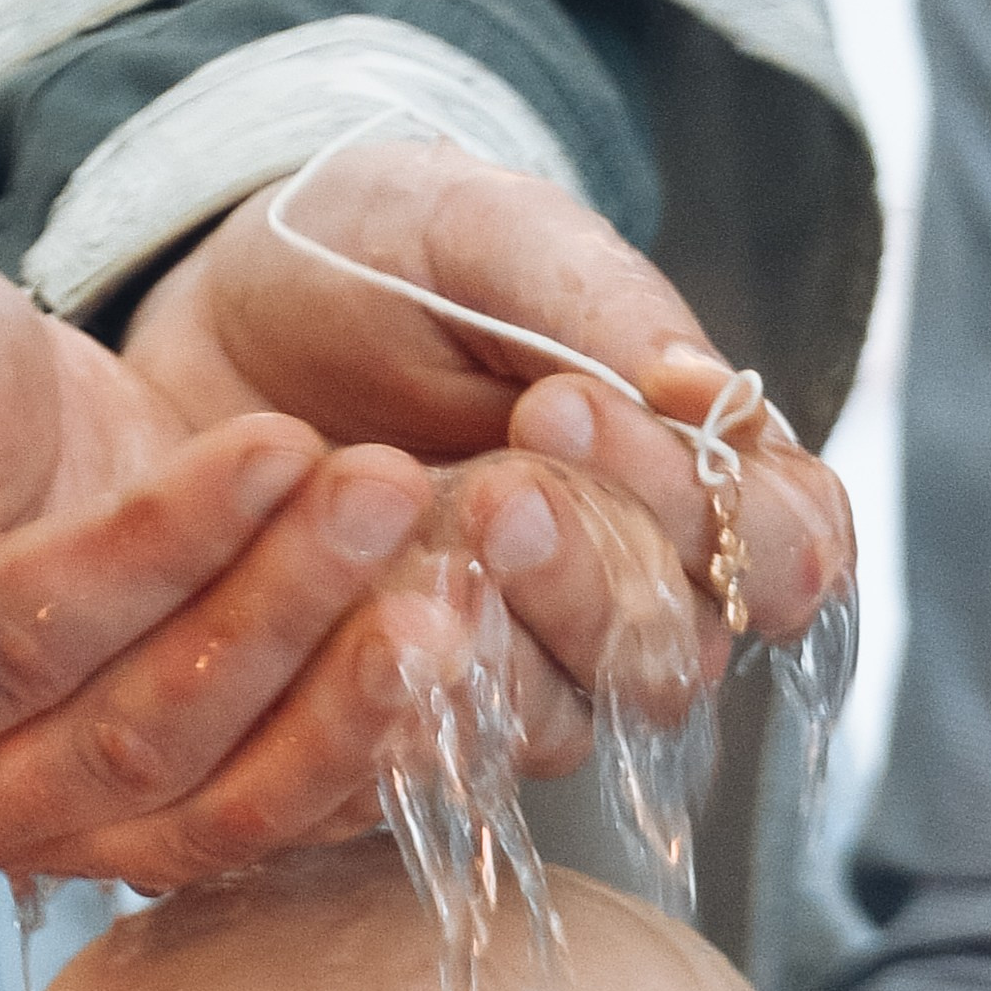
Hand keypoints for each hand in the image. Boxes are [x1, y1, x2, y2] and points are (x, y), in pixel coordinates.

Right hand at [0, 220, 476, 874]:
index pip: (43, 666)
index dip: (165, 563)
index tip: (276, 445)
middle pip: (157, 746)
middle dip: (290, 614)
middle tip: (397, 487)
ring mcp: (82, 817)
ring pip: (240, 791)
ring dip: (355, 685)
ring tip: (453, 558)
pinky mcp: (177, 788)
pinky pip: (294, 799)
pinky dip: (384, 729)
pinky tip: (464, 630)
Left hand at [128, 137, 853, 680]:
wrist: (200, 322)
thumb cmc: (362, 262)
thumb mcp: (474, 231)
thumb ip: (597, 302)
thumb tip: (706, 393)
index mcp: (687, 478)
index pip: (790, 548)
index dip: (733, 520)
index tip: (583, 410)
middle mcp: (628, 600)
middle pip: (679, 653)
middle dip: (597, 568)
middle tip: (500, 483)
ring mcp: (521, 676)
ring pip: (572, 717)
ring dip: (509, 633)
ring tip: (424, 530)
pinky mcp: (411, 726)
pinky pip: (446, 759)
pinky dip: (409, 691)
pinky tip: (358, 615)